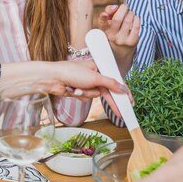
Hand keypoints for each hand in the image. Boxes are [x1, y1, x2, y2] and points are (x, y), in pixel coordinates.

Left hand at [0, 60, 128, 116]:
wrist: (52, 78)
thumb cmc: (72, 72)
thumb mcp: (95, 77)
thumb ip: (111, 84)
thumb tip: (124, 88)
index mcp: (98, 67)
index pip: (115, 80)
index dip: (123, 92)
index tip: (130, 101)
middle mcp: (93, 75)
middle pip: (107, 91)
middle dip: (110, 102)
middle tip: (120, 113)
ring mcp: (86, 84)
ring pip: (95, 95)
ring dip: (88, 94)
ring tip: (78, 88)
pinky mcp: (79, 91)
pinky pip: (86, 97)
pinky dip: (80, 96)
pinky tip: (72, 90)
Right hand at [98, 4, 139, 74]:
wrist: (121, 51)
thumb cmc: (115, 32)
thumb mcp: (108, 24)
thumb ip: (109, 12)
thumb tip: (115, 7)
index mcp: (105, 31)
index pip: (102, 23)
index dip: (103, 17)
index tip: (105, 14)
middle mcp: (112, 36)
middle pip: (117, 19)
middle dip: (123, 9)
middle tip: (125, 7)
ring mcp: (122, 40)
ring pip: (128, 20)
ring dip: (130, 13)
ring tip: (130, 13)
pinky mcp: (132, 41)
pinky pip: (136, 26)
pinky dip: (136, 18)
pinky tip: (135, 18)